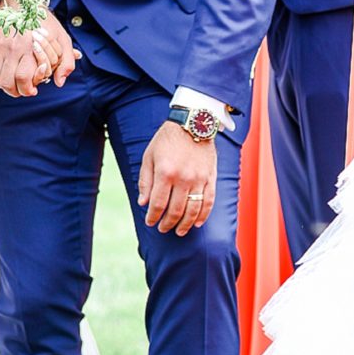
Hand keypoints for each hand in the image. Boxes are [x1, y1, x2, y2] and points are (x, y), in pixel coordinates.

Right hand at [0, 7, 76, 98]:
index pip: (23, 78)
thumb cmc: (44, 23)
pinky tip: (0, 74)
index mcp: (30, 46)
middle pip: (6, 82)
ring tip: (11, 83)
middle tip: (21, 90)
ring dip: (2, 85)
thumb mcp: (62, 39)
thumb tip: (59, 82)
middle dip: (14, 91)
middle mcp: (11, 46)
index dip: (27, 90)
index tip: (32, 90)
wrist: (23, 1)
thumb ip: (66, 62)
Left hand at [137, 120, 216, 235]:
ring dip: (186, 224)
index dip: (153, 217)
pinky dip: (203, 215)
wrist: (193, 123)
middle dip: (168, 223)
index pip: (158, 204)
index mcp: (165, 172)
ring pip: (193, 210)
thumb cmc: (167, 139)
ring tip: (179, 231)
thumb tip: (143, 203)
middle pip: (176, 210)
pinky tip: (198, 223)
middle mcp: (183, 178)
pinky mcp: (210, 177)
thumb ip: (145, 180)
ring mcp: (199, 179)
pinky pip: (209, 201)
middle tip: (162, 229)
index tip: (150, 222)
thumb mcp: (149, 156)